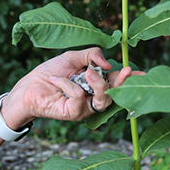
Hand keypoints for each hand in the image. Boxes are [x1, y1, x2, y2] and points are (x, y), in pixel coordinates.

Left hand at [7, 48, 137, 123]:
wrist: (29, 85)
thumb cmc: (50, 72)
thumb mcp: (72, 57)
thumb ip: (91, 55)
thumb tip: (108, 65)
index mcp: (95, 83)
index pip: (116, 82)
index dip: (129, 78)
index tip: (141, 73)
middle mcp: (93, 97)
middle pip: (114, 93)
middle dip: (121, 82)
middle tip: (126, 70)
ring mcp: (85, 107)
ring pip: (103, 98)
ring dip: (98, 83)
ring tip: (87, 72)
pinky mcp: (74, 113)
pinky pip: (80, 97)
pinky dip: (69, 85)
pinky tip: (57, 80)